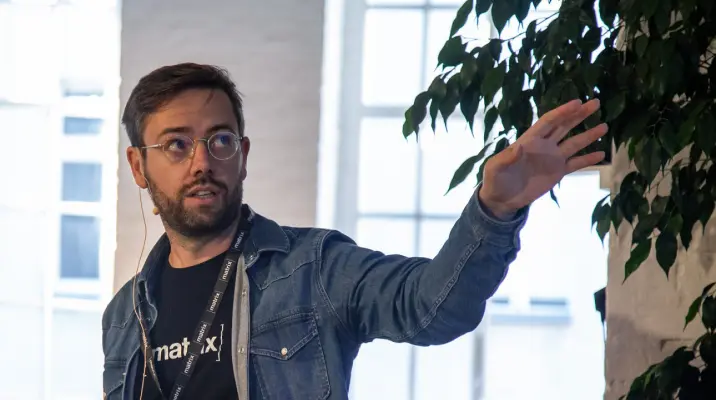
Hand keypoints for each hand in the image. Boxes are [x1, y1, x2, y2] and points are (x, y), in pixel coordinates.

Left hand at [478, 99, 607, 218]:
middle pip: (564, 126)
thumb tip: (518, 148)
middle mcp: (544, 145)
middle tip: (595, 103)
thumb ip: (506, 158)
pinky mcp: (557, 172)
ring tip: (604, 126)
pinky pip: (575, 164)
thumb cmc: (495, 181)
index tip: (577, 102)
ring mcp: (552, 158)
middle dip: (579, 114)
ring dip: (588, 135)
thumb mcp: (495, 168)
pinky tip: (601, 154)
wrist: (501, 200)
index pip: (548, 122)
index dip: (562, 112)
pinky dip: (588, 159)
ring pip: (573, 143)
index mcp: (529, 140)